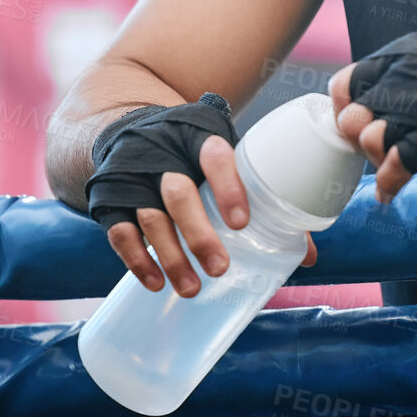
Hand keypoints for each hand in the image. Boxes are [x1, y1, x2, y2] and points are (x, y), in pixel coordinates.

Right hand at [86, 94, 316, 296]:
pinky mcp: (108, 197)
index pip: (214, 154)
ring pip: (150, 217)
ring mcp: (131, 175)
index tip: (242, 223)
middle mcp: (161, 152)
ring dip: (171, 256)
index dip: (229, 187)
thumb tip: (308, 254)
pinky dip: (138, 260)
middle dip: (199, 234)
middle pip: (178, 192)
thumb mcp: (224, 157)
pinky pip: (119, 232)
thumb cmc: (192, 151)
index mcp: (197, 134)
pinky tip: (156, 282)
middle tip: (220, 269)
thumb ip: (261, 196)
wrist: (128, 128)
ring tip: (193, 288)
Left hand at [330, 21, 416, 204]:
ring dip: (375, 160)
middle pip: (352, 113)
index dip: (348, 108)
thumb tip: (381, 95)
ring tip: (394, 167)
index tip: (359, 124)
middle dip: (359, 137)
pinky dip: (388, 185)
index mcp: (409, 50)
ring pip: (367, 138)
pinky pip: (391, 167)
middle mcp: (409, 74)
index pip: (350, 80)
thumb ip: (414, 71)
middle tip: (380, 150)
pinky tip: (393, 192)